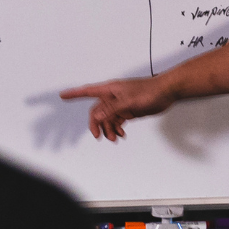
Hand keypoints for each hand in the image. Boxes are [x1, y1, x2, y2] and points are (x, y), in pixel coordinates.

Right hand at [59, 76, 174, 141]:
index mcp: (110, 90)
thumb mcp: (128, 101)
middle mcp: (112, 97)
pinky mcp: (128, 111)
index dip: (74, 94)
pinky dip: (116, 129)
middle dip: (96, 125)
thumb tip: (97, 117)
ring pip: (107, 119)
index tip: (62, 95)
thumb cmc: (149, 90)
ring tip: (114, 138)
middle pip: (97, 111)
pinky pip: (116, 121)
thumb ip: (112, 109)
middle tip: (98, 136)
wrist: (166, 92)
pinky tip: (120, 135)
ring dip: (108, 129)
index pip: (87, 91)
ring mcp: (120, 104)